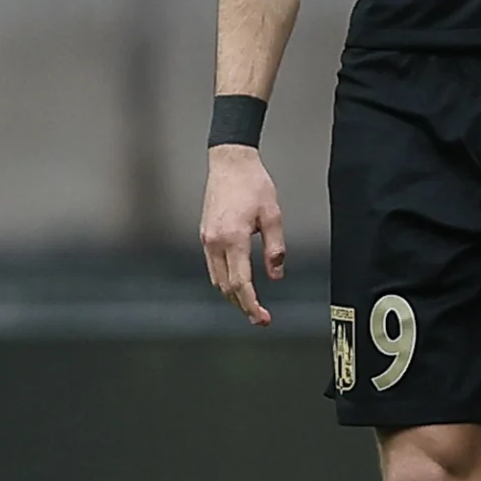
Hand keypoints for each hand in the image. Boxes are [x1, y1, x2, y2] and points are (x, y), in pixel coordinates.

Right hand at [198, 143, 286, 325]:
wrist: (230, 162)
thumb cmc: (253, 184)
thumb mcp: (273, 216)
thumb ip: (275, 248)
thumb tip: (275, 275)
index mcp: (233, 238)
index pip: (240, 283)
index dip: (251, 305)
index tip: (262, 318)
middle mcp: (215, 241)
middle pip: (226, 287)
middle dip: (242, 306)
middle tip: (259, 318)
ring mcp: (206, 238)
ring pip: (216, 279)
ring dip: (232, 295)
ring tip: (250, 304)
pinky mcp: (205, 234)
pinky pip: (213, 266)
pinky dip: (224, 280)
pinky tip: (237, 283)